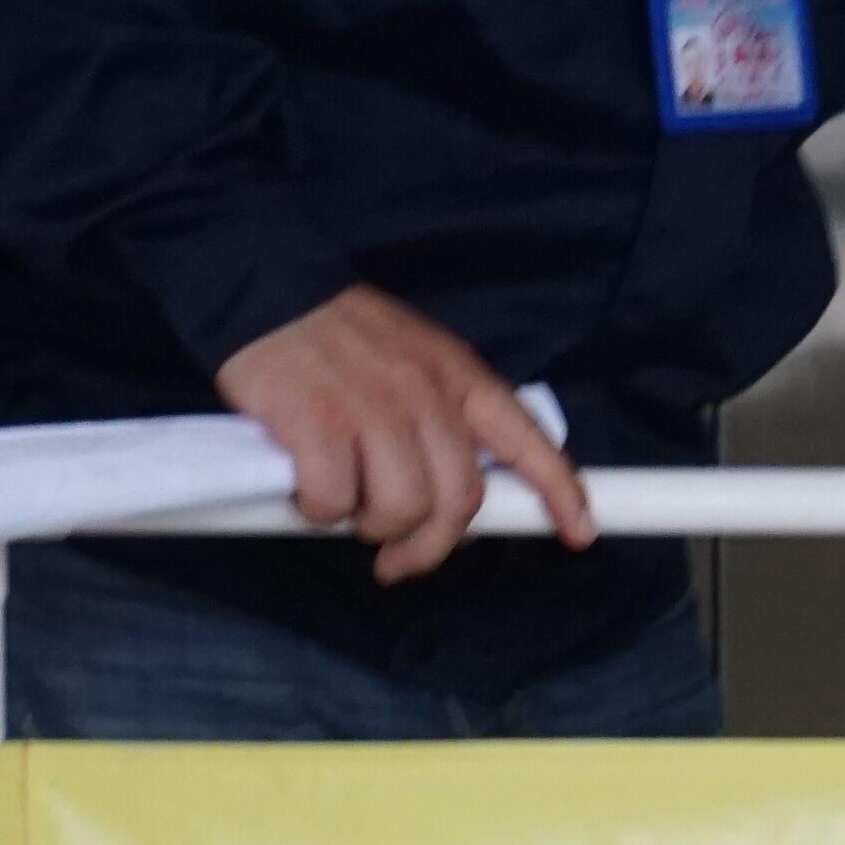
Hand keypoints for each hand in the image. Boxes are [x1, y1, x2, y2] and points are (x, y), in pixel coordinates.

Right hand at [216, 288, 593, 583]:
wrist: (265, 288)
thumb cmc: (339, 335)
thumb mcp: (415, 355)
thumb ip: (444, 412)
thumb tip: (453, 490)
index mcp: (457, 374)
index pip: (525, 438)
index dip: (559, 491)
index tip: (579, 532)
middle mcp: (425, 393)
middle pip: (458, 499)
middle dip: (430, 543)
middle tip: (397, 556)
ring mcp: (372, 409)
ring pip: (400, 508)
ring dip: (371, 526)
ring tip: (345, 508)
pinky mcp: (318, 425)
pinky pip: (333, 503)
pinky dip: (317, 510)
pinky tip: (305, 490)